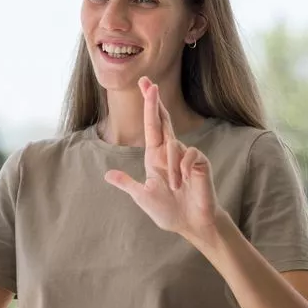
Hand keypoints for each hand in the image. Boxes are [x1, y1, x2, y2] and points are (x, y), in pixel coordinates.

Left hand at [104, 77, 220, 241]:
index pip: (152, 125)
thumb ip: (127, 184)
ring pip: (173, 146)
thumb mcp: (142, 196)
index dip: (149, 105)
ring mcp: (186, 155)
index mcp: (155, 156)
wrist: (190, 224)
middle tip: (148, 82)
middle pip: (163, 120)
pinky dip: (182, 171)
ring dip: (171, 171)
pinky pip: (188, 156)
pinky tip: (186, 183)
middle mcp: (170, 152)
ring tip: (175, 188)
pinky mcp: (199, 162)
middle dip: (154, 102)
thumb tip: (107, 174)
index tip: (145, 84)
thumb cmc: (168, 211)